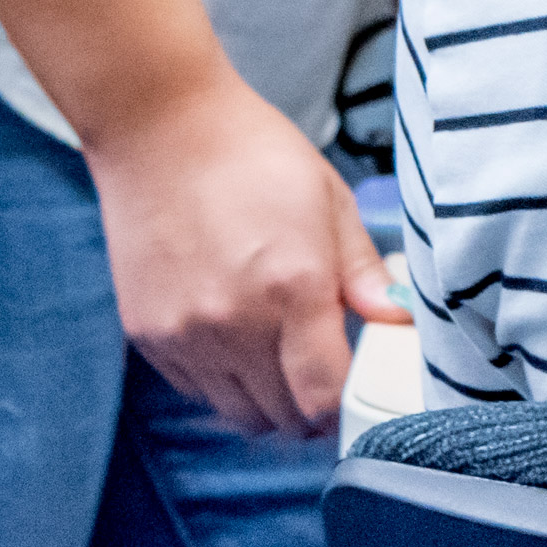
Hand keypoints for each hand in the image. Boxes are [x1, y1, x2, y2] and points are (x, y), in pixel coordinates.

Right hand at [85, 73, 395, 436]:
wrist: (161, 129)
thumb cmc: (254, 155)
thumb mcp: (330, 201)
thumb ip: (364, 273)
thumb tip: (398, 320)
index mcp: (293, 288)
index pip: (323, 397)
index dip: (347, 407)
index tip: (359, 388)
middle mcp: (235, 324)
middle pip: (283, 417)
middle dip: (314, 409)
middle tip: (327, 376)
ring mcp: (185, 335)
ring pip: (239, 415)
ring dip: (269, 402)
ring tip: (284, 361)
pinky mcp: (148, 335)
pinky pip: (197, 392)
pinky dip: (225, 384)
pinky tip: (240, 342)